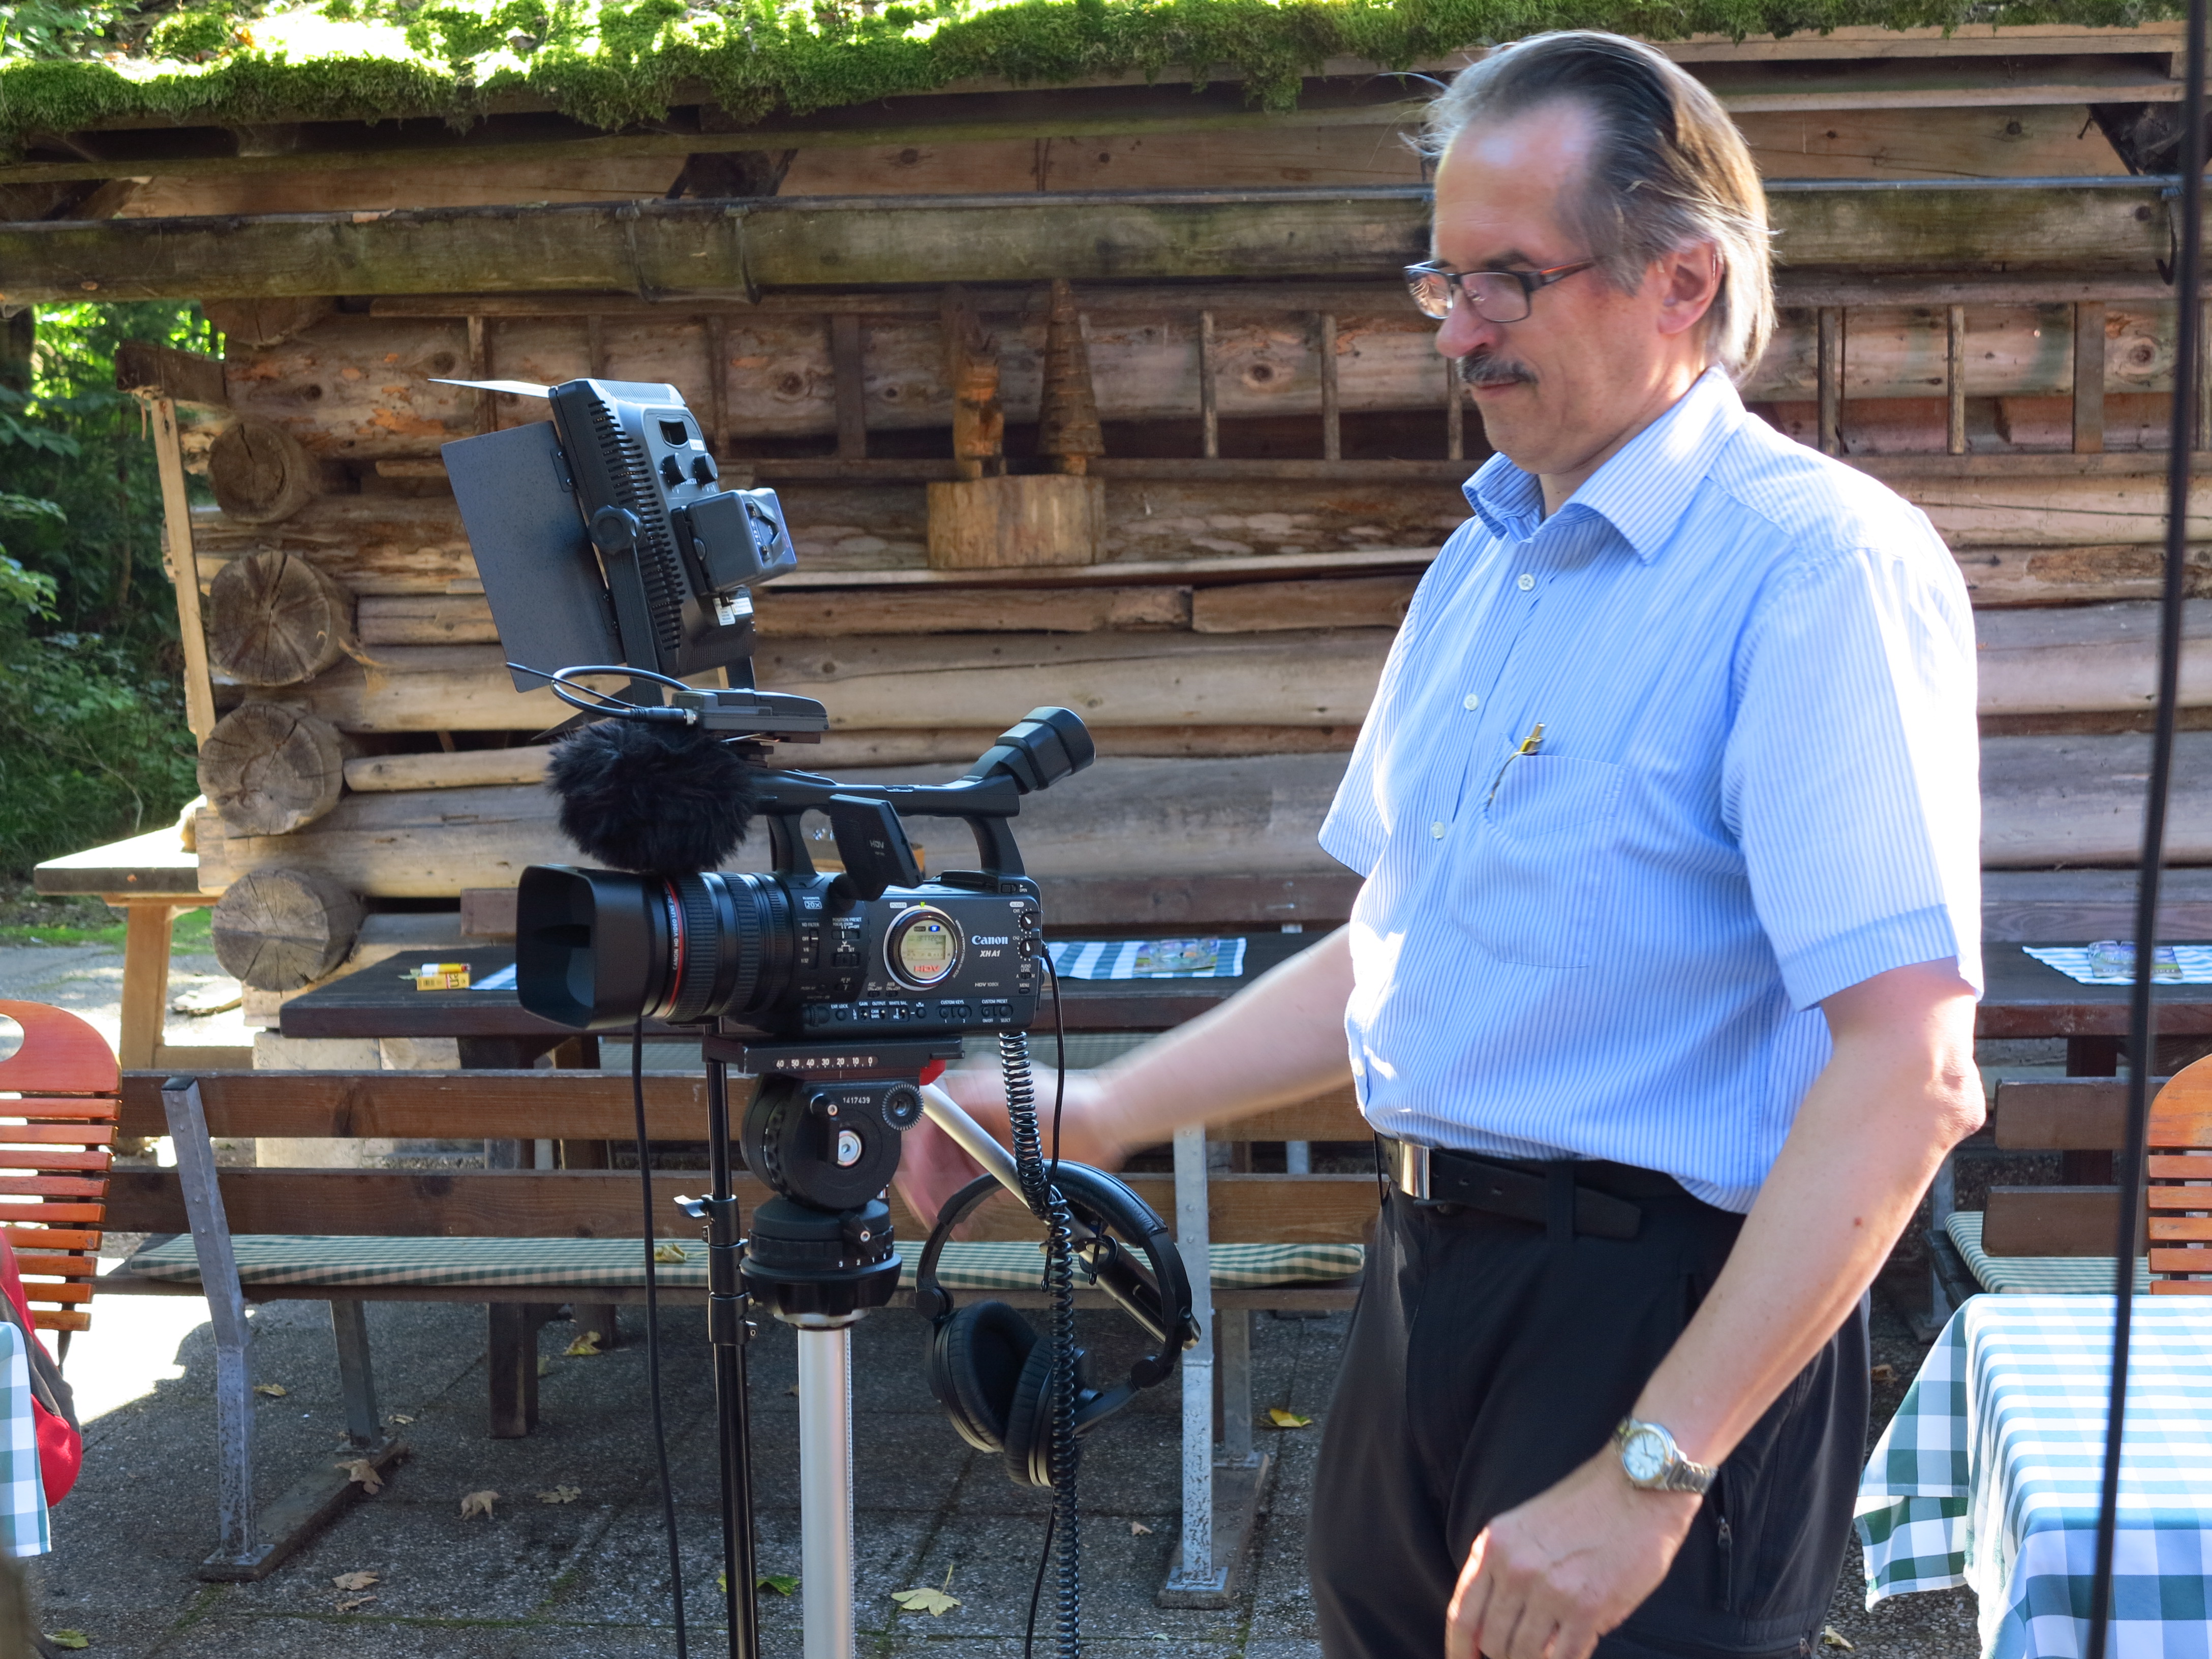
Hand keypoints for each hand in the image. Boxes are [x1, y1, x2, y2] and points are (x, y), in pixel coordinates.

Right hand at [891, 1063, 1127, 1229]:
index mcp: (968, 1096)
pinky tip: (962, 1217)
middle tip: (927, 1207)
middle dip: (927, 1183)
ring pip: (949, 1172)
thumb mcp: (1005, 1101)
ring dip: (943, 1195)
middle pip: (933, 1153)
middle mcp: (974, 1118)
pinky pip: (972, 1184)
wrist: (1102, 1122)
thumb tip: (926, 1104)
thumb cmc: (1064, 1103)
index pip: (925, 1128)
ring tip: (943, 1216)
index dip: (916, 1158)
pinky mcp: (1002, 1162)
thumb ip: (961, 1106)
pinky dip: (965, 1202)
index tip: (916, 1183)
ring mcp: (988, 1140)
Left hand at [1445, 1448, 1699, 1658]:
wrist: (1638, 1485)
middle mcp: (1515, 1569)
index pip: (1463, 1614)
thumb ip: (1502, 1571)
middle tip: (1526, 1651)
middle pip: (1493, 1642)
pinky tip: (1576, 1648)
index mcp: (1494, 1546)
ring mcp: (1550, 1590)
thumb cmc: (1585, 1506)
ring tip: (1552, 1647)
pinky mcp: (1589, 1608)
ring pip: (1526, 1656)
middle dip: (1506, 1657)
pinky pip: (1565, 1658)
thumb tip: (1488, 1627)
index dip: (1459, 1649)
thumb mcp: (1524, 1528)